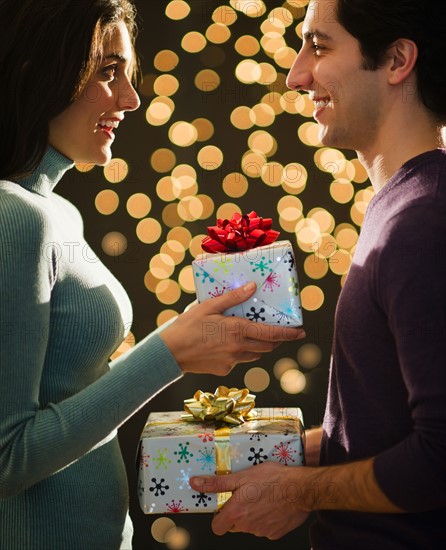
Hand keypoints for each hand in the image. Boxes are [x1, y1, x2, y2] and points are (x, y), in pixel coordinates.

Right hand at [160, 282, 305, 374]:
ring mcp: (232, 361)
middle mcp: (238, 348)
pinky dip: (240, 353)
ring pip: (255, 355)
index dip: (288, 334)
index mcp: (237, 330)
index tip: (301, 332)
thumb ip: (232, 298)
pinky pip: (239, 361)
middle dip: (276, 340)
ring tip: (253, 336)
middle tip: (279, 333)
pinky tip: (227, 345)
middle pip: (267, 346)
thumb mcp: (208, 306)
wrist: (170, 353)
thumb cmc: (187, 326)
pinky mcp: (224, 370)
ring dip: (259, 347)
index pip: (270, 334)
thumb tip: (252, 287)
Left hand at [190, 462, 309, 538]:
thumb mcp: (241, 477)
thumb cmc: (272, 480)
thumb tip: (195, 483)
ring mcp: (262, 532)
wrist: (300, 489)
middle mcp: (247, 527)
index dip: (219, 516)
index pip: (217, 527)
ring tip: (262, 495)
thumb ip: (216, 483)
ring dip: (253, 514)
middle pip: (234, 525)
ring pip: (250, 525)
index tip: (226, 504)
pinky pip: (265, 527)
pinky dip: (267, 518)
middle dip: (237, 512)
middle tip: (246, 494)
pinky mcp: (276, 533)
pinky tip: (273, 504)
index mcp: (236, 514)